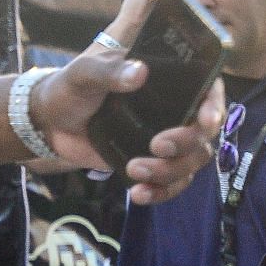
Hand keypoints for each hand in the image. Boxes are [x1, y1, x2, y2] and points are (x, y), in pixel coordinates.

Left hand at [30, 0, 224, 203]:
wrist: (50, 121)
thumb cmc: (71, 87)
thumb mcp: (85, 74)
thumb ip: (109, 71)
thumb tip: (139, 72)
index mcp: (167, 82)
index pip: (208, 91)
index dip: (215, 106)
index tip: (205, 121)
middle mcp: (175, 110)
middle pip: (204, 133)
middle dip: (186, 145)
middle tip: (156, 147)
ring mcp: (166, 139)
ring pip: (192, 162)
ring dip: (170, 172)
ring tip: (135, 170)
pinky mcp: (153, 163)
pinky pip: (172, 183)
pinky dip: (161, 192)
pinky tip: (138, 194)